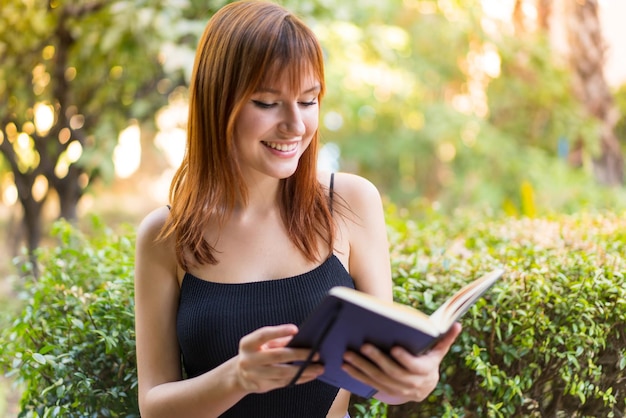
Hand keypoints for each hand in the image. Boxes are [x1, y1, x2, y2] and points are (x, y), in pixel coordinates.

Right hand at [234, 324, 323, 393]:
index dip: (279, 332)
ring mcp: (255, 375)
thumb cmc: (256, 352)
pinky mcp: (262, 386)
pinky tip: (310, 375)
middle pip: (277, 356)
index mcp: (248, 344)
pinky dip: (299, 379)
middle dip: (299, 354)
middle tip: (316, 354)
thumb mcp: (262, 343)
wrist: (238, 375)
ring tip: (319, 368)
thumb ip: (278, 339)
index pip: (264, 335)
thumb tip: (300, 338)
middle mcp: (249, 360)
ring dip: (303, 371)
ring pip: (283, 373)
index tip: (296, 330)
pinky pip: (284, 383)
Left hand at [341, 322, 461, 403]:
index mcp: (426, 371)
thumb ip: (445, 338)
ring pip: (378, 379)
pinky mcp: (385, 391)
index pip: (415, 367)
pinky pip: (369, 384)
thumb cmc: (429, 361)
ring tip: (348, 354)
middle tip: (364, 345)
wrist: (424, 387)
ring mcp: (397, 390)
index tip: (394, 348)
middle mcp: (412, 384)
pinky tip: (345, 366)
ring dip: (362, 367)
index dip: (405, 359)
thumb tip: (457, 323)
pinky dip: (356, 375)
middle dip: (377, 359)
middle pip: (392, 372)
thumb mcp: (438, 350)